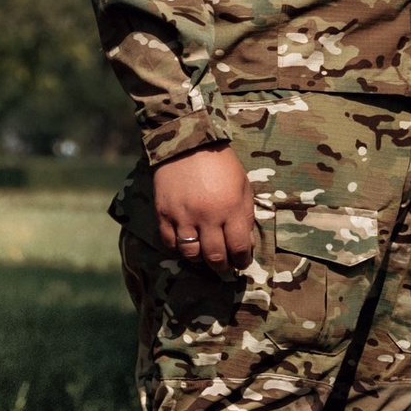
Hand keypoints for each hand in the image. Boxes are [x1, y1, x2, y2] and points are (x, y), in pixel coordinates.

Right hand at [152, 142, 255, 268]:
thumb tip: (246, 244)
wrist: (187, 143)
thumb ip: (245, 216)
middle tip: (224, 267)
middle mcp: (207, 216)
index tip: (242, 262)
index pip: (239, 247)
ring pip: (191, 254)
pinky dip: (178, 249)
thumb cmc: (221, 164)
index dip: (242, 260)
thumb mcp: (242, 185)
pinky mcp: (164, 213)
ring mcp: (183, 216)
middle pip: (215, 256)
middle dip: (222, 267)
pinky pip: (170, 243)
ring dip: (200, 260)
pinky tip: (186, 245)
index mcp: (231, 207)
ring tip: (205, 257)